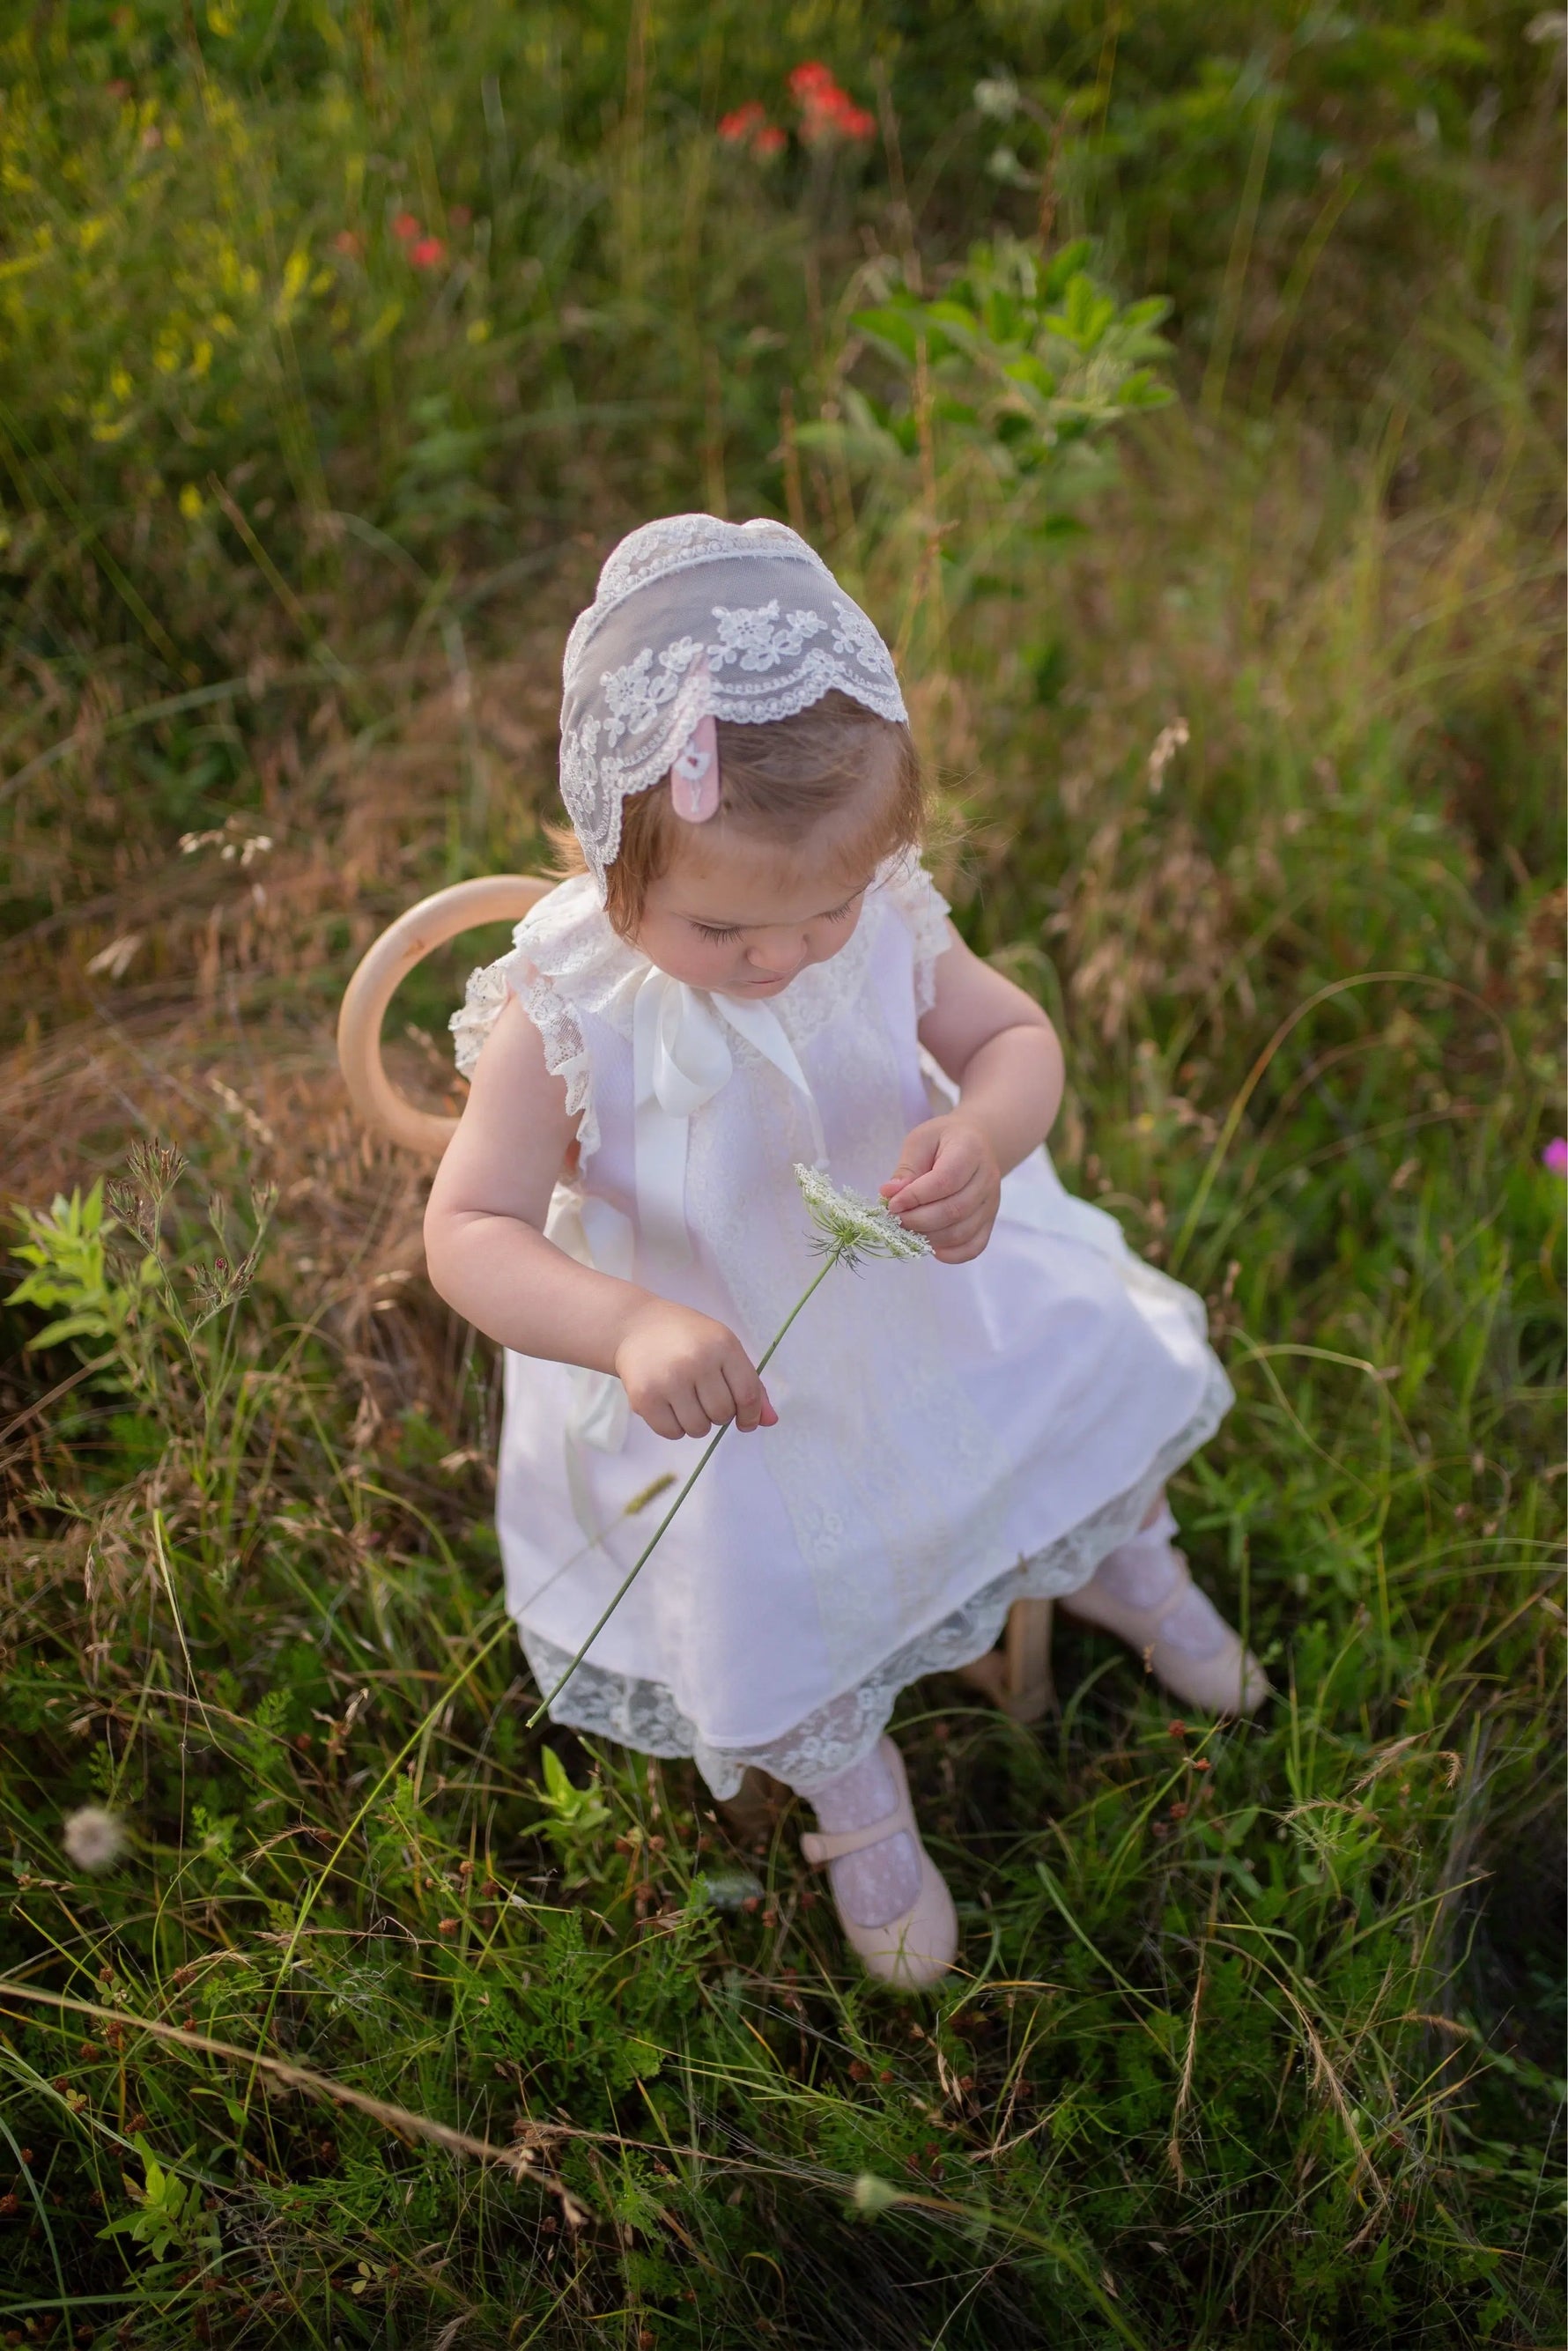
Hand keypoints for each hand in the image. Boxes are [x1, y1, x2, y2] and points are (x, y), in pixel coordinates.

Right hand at [614, 1298, 777, 1440]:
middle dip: (719, 1414)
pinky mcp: (645, 1397)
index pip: (748, 1394)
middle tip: (705, 1397)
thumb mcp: (724, 1348)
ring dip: (697, 1423)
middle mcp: (696, 1361)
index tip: (745, 1421)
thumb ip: (750, 1384)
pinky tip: (669, 1405)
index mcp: (722, 1345)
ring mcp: (668, 1379)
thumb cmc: (687, 1338)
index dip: (751, 1414)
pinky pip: (672, 1433)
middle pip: (723, 1414)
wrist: (636, 1326)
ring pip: (699, 1428)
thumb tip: (770, 1421)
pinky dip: (675, 1427)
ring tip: (687, 1400)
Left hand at [880, 1113, 1000, 1262]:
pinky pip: (975, 1246)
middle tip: (895, 1219)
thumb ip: (907, 1168)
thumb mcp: (920, 1141)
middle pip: (954, 1210)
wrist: (976, 1143)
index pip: (945, 1180)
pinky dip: (951, 1254)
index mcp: (970, 1150)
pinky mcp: (989, 1220)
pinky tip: (931, 1246)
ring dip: (930, 1237)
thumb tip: (889, 1194)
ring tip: (908, 1229)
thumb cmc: (943, 1140)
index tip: (892, 1203)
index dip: (916, 1197)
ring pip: (962, 1232)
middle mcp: (987, 1178)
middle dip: (918, 1220)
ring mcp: (991, 1202)